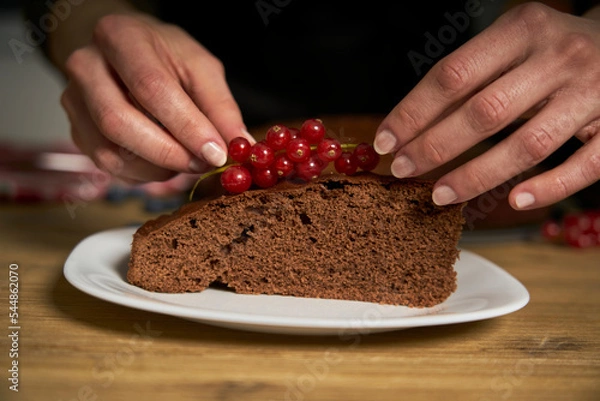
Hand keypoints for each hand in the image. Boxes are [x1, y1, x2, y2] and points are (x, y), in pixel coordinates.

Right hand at [60, 12, 253, 183]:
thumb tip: (239, 145)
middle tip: (203, 163)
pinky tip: (165, 162)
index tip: (215, 152)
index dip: (186, 126)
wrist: (124, 52)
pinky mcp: (76, 131)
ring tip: (188, 161)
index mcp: (120, 38)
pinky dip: (144, 173)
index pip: (151, 88)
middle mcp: (86, 68)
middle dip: (169, 153)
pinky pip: (108, 166)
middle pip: (119, 123)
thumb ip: (220, 106)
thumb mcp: (200, 67)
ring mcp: (74, 102)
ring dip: (158, 168)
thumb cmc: (164, 56)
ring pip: (110, 153)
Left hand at [374, 2, 599, 209]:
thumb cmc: (551, 51)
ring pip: (527, 145)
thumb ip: (469, 78)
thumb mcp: (511, 46)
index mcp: (523, 30)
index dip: (412, 113)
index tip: (385, 141)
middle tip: (403, 169)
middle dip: (435, 147)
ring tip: (440, 195)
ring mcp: (593, 92)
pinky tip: (516, 200)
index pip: (453, 76)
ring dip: (476, 176)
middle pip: (485, 112)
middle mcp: (559, 57)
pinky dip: (548, 188)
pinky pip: (583, 166)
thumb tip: (410, 125)